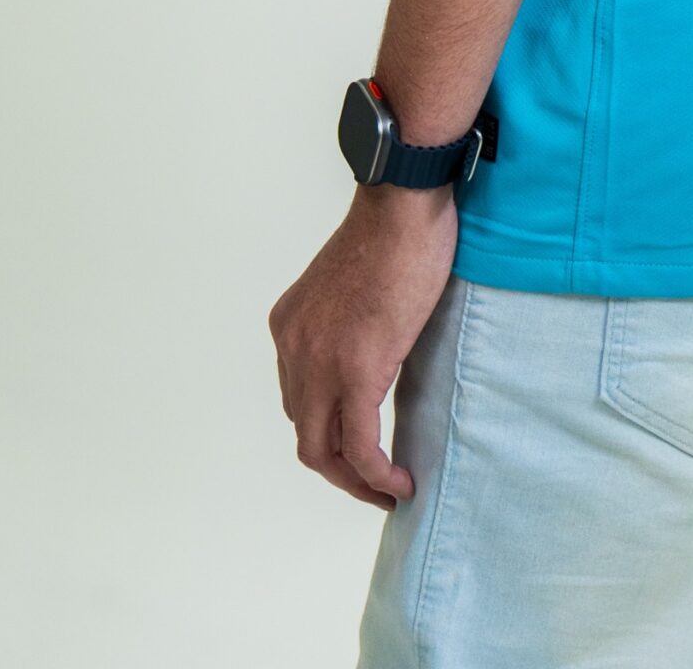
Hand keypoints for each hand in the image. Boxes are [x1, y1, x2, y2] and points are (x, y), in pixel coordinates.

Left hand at [268, 181, 457, 508]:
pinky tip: (399, 483)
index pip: (299, 399)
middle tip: (374, 484)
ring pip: (324, 450)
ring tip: (388, 488)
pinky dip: (377, 475)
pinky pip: (360, 446)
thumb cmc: (392, 229)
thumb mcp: (351, 286)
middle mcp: (293, 348)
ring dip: (355, 480)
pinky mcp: (357, 372)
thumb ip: (346, 325)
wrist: (403, 204)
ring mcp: (321, 363)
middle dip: (338, 470)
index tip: (360, 446)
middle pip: (306, 435)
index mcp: (289, 326)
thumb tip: (372, 355)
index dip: (328, 432)